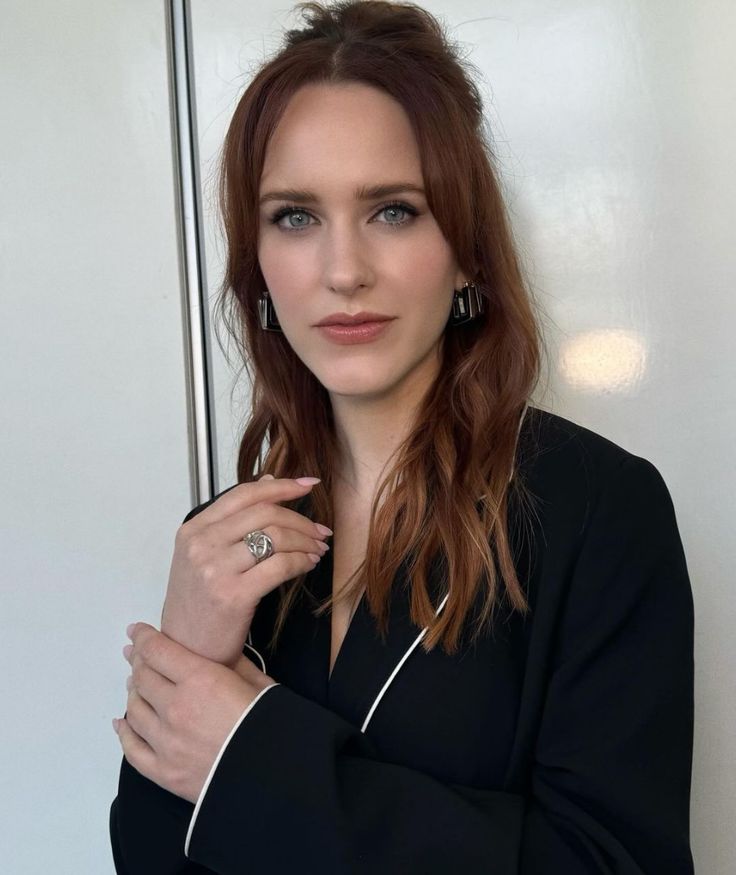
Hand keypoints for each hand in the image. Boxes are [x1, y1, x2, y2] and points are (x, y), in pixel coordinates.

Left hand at [113, 622, 276, 803]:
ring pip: (135, 709)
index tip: (137, 631)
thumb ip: (234, 664)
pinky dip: (124, 732)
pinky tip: (122, 722)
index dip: (144, 638)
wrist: (274, 775)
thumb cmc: (270, 725)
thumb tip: (219, 654)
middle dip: (138, 662)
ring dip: (133, 693)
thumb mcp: (258, 682)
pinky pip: (133, 748)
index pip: (158, 651)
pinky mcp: (164, 772)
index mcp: (200, 680)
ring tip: (135, 685)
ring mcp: (166, 742)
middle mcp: (176, 708)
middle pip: (143, 678)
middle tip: (137, 656)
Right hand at [161, 475, 330, 667]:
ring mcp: (215, 569)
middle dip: (301, 519)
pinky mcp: (233, 595)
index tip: (309, 485)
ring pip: (275, 537)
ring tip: (318, 548)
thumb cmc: (198, 603)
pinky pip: (279, 566)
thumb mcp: (205, 555)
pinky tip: (308, 564)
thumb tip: (269, 482)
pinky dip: (301, 561)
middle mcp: (201, 545)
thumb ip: (233, 519)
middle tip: (321, 530)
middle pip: (265, 513)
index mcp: (193, 530)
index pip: (244, 494)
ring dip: (306, 540)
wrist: (186, 650)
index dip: (283, 486)